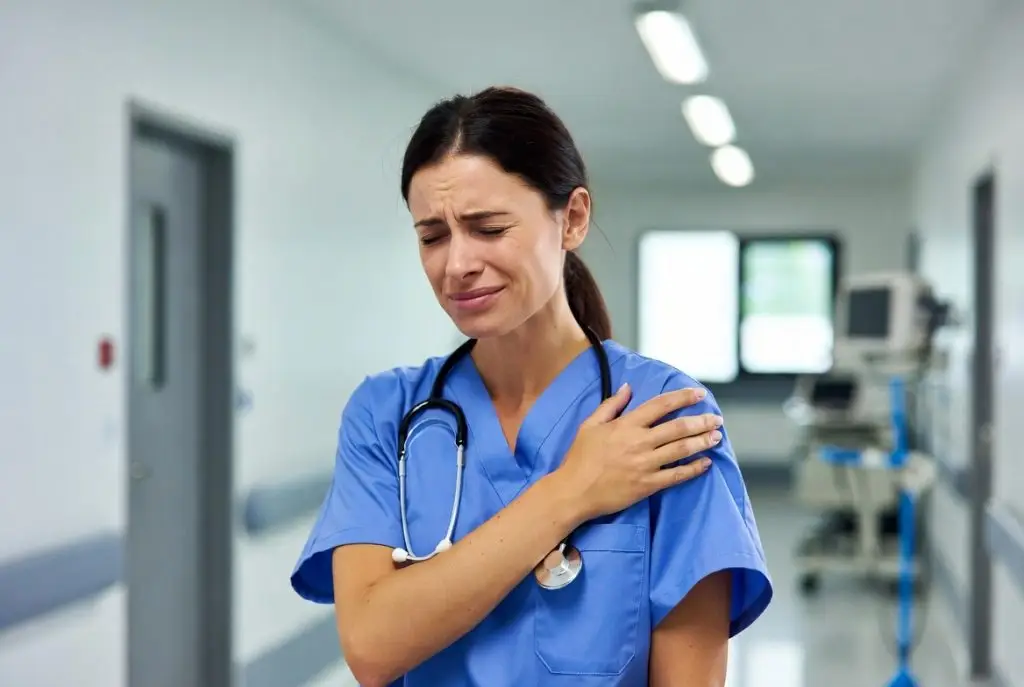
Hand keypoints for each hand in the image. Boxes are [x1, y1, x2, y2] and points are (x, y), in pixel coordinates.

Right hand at [554, 383, 722, 521]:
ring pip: (681, 449)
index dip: (683, 397)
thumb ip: (611, 405)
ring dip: (702, 442)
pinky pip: (676, 475)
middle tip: (716, 419)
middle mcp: (639, 442)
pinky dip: (693, 469)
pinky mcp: (647, 485)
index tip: (699, 394)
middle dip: (701, 421)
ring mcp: (645, 464)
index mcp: (626, 425)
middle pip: (678, 427)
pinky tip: (705, 463)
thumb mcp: (590, 425)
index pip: (661, 405)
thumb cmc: (579, 458)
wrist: (574, 491)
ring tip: (716, 437)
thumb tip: (627, 388)